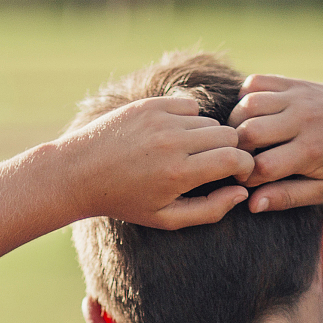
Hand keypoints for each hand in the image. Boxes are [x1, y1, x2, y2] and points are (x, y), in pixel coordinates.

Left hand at [60, 95, 254, 228]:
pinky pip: (189, 106)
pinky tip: (174, 135)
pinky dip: (189, 120)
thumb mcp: (166, 218)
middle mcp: (172, 142)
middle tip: (215, 165)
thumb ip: (210, 210)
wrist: (78, 172)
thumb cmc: (124, 201)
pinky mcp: (150, 104)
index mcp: (179, 173)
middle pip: (229, 136)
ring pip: (209, 121)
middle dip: (230, 151)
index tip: (236, 176)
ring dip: (207, 137)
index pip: (236, 159)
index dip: (244, 167)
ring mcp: (160, 119)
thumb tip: (242, 192)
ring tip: (190, 153)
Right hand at [228, 75, 322, 211]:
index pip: (260, 166)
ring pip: (247, 104)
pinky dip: (246, 97)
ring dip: (236, 123)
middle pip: (247, 132)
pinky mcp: (298, 84)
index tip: (249, 184)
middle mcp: (303, 120)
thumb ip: (289, 197)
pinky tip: (254, 115)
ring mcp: (299, 98)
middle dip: (235, 151)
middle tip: (241, 161)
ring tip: (243, 139)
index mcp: (311, 151)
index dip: (247, 179)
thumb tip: (252, 204)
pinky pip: (257, 82)